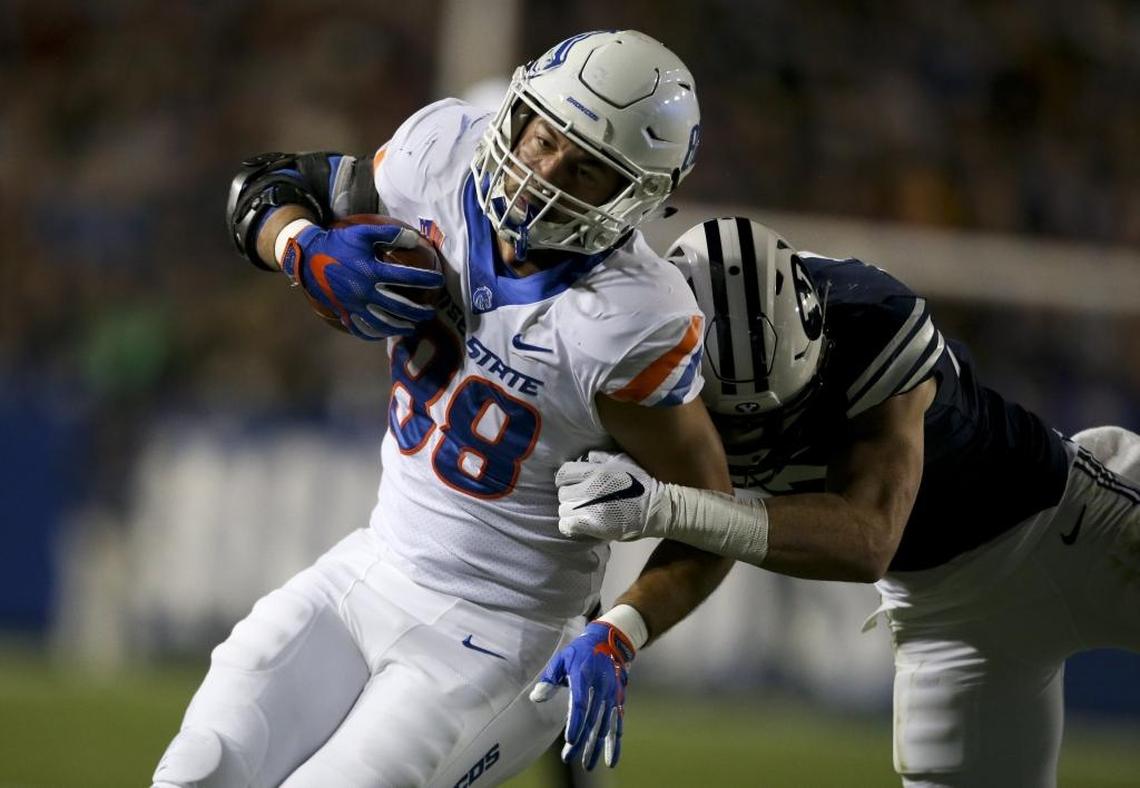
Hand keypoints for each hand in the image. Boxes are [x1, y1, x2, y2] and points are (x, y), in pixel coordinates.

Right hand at [281, 222, 443, 338]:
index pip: (408, 278)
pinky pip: (364, 327)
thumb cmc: (339, 243)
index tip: (439, 281)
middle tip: (431, 312)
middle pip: (400, 307)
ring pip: (384, 322)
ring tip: (413, 327)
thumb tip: (416, 238)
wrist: (308, 258)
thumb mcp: (363, 233)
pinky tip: (386, 333)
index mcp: (372, 271)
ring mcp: (355, 305)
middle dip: (419, 311)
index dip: (426, 279)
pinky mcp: (345, 312)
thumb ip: (391, 234)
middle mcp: (366, 292)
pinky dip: (377, 333)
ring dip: (401, 326)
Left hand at [530, 621, 635, 769]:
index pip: (580, 703)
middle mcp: (601, 688)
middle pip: (591, 719)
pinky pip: (617, 725)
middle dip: (582, 741)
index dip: (575, 722)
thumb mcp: (562, 660)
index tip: (570, 740)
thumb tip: (536, 697)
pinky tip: (610, 761)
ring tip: (587, 765)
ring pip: (605, 726)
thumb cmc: (579, 652)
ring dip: (596, 746)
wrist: (609, 642)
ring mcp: (611, 696)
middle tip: (569, 758)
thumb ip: (549, 679)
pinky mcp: (618, 702)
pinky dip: (615, 743)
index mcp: (585, 676)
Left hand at [556, 451, 668, 541]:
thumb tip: (583, 457)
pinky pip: (568, 526)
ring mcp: (591, 510)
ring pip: (563, 510)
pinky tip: (577, 523)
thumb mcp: (622, 460)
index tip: (571, 482)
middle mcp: (590, 490)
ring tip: (580, 511)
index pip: (564, 473)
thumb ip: (600, 457)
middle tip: (579, 498)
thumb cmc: (640, 482)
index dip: (565, 478)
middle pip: (563, 493)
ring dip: (570, 510)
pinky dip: (569, 524)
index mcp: (595, 472)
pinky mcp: (595, 526)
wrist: (656, 508)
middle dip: (569, 494)